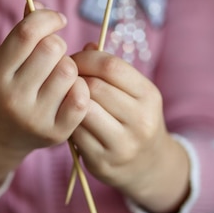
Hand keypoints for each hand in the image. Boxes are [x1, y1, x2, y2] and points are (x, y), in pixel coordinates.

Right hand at [0, 7, 88, 194]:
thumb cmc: (1, 89)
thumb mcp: (1, 60)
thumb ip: (21, 32)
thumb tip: (39, 2)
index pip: (26, 32)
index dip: (47, 18)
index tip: (56, 19)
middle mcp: (13, 98)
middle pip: (52, 49)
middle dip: (57, 44)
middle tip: (52, 53)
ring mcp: (35, 118)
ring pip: (69, 71)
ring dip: (68, 66)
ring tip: (57, 74)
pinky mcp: (55, 133)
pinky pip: (81, 97)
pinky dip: (79, 88)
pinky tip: (69, 89)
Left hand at [71, 44, 189, 212]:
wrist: (149, 165)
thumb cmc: (134, 118)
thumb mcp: (134, 92)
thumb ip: (112, 70)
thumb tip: (87, 47)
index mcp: (149, 95)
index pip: (111, 66)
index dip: (86, 59)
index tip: (73, 59)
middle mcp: (141, 120)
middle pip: (95, 88)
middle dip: (74, 78)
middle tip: (63, 77)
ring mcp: (123, 144)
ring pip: (83, 110)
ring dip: (68, 99)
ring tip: (64, 95)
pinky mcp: (103, 162)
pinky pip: (75, 133)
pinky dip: (67, 121)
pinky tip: (66, 116)